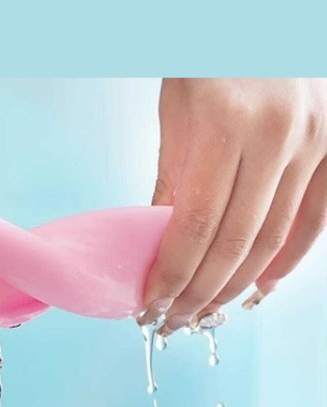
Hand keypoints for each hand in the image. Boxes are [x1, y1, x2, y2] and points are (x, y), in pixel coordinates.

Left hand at [138, 78, 326, 332]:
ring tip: (206, 312)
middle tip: (173, 319)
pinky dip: (287, 262)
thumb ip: (173, 184)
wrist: (259, 24)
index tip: (152, 303)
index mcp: (227, 125)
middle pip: (235, 243)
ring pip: (273, 241)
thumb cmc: (209, 62)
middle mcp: (279, 136)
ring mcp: (315, 142)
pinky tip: (259, 287)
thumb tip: (160, 246)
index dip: (172, 275)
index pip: (194, 225)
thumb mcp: (176, 117)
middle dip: (199, 293)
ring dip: (236, 286)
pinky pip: (313, 221)